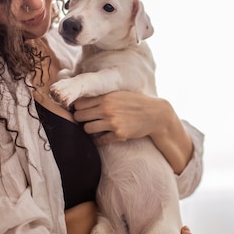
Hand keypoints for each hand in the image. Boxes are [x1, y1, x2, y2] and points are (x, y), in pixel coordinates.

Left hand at [72, 91, 193, 173]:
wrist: (155, 114)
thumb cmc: (135, 102)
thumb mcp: (119, 93)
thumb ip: (102, 96)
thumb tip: (81, 100)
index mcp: (106, 97)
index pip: (79, 103)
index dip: (78, 107)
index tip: (81, 110)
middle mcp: (107, 109)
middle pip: (79, 116)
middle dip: (80, 119)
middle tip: (86, 120)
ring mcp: (113, 123)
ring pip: (87, 129)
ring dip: (89, 129)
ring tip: (94, 128)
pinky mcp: (119, 134)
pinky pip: (99, 140)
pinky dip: (98, 140)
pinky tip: (101, 137)